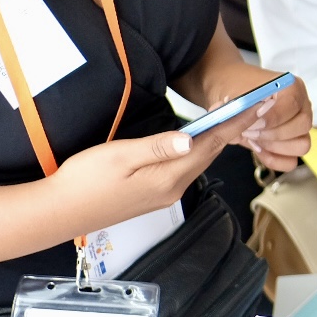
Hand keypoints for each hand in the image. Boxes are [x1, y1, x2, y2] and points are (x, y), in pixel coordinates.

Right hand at [48, 108, 259, 231]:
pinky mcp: (154, 195)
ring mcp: (165, 194)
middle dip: (233, 129)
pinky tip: (201, 140)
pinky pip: (187, 168)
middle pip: (210, 153)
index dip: (235, 123)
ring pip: (200, 161)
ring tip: (234, 117)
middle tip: (253, 105)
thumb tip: (192, 137)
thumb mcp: (119, 156)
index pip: (211, 144)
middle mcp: (173, 188)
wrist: (58, 211)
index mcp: (168, 177)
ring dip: (218, 139)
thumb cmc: (84, 180)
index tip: (257, 105)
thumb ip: (157, 146)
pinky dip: (200, 150)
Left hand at [202, 64, 313, 172]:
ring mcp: (300, 128)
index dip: (273, 117)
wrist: (233, 98)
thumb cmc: (236, 91)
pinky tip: (258, 149)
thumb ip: (243, 106)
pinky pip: (291, 161)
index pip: (293, 104)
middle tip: (249, 131)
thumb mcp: (237, 94)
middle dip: (273, 133)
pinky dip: (274, 160)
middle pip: (303, 125)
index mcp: (293, 86)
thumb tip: (253, 120)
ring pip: (302, 145)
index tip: (252, 123)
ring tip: (253, 139)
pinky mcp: (293, 145)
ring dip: (275, 147)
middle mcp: (302, 106)